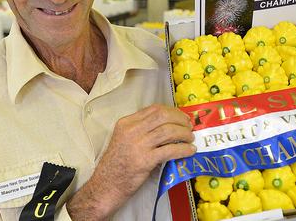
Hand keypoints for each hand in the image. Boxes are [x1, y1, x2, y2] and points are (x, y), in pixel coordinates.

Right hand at [67, 104, 195, 219]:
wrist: (105, 186)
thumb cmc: (116, 164)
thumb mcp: (124, 140)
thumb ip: (141, 130)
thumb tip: (168, 125)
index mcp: (126, 123)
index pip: (153, 109)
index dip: (172, 111)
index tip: (181, 117)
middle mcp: (131, 131)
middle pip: (162, 116)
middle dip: (180, 120)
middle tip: (189, 127)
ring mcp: (137, 145)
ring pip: (168, 131)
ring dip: (184, 134)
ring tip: (190, 139)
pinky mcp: (144, 161)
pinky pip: (169, 150)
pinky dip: (183, 149)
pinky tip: (189, 151)